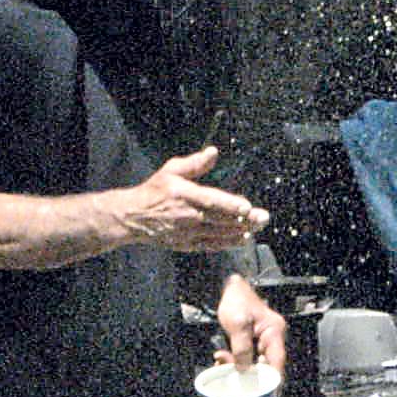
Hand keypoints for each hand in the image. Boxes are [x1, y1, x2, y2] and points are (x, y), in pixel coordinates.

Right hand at [120, 146, 267, 253]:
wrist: (134, 217)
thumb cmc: (154, 191)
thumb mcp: (171, 170)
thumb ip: (194, 163)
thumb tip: (213, 152)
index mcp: (185, 195)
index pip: (211, 201)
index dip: (230, 205)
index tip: (247, 207)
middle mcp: (188, 216)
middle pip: (221, 219)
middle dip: (244, 220)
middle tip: (263, 218)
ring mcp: (188, 232)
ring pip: (219, 234)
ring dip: (240, 232)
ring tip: (257, 229)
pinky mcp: (187, 244)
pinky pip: (211, 245)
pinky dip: (227, 243)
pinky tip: (241, 240)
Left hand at [216, 272, 286, 373]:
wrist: (227, 290)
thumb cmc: (237, 300)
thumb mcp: (238, 324)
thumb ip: (241, 347)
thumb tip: (243, 368)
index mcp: (274, 331)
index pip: (278, 360)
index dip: (273, 377)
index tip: (264, 390)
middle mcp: (271, 339)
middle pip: (265, 365)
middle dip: (249, 372)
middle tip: (232, 371)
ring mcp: (261, 342)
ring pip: (254, 364)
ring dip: (238, 366)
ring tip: (223, 360)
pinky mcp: (251, 344)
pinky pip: (246, 359)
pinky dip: (235, 362)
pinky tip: (224, 358)